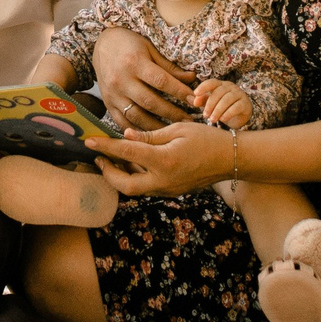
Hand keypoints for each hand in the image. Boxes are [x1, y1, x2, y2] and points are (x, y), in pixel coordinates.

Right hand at [91, 27, 193, 127]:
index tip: (195, 100)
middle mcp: (122, 80)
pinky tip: (152, 134)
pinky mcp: (108, 104)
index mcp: (134, 62)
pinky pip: (123, 122)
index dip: (180, 92)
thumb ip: (169, 67)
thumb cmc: (130, 44)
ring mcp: (113, 94)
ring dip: (157, 126)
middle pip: (150, 102)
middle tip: (190, 120)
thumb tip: (192, 78)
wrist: (102, 45)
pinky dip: (138, 130)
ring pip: (137, 116)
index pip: (161, 81)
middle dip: (172, 113)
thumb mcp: (150, 49)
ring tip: (174, 130)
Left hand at [91, 119, 235, 196]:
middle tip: (99, 158)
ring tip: (112, 159)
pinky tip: (133, 163)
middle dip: (108, 173)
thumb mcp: (178, 130)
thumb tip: (126, 137)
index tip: (89, 141)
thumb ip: (149, 137)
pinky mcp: (172, 191)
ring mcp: (168, 190)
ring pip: (134, 190)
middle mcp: (163, 181)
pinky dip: (135, 177)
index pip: (126, 153)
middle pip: (124, 185)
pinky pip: (146, 187)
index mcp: (164, 161)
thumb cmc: (207, 139)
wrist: (231, 159)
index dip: (105, 147)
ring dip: (120, 176)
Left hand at [190, 79, 252, 128]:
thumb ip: (202, 101)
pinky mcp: (245, 104)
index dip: (203, 87)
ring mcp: (239, 94)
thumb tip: (190, 99)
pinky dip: (228, 113)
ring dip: (218, 110)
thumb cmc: (223, 108)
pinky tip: (222, 119)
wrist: (240, 117)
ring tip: (212, 120)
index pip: (211, 82)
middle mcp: (230, 87)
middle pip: (218, 92)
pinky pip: (236, 107)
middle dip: (210, 104)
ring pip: (227, 99)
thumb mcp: (212, 104)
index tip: (195, 93)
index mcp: (220, 85)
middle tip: (205, 115)